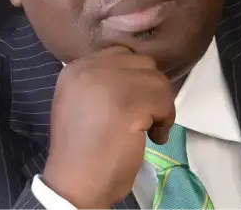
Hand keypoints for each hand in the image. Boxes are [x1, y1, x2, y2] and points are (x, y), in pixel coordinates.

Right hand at [42, 46, 174, 209]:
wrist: (74, 185)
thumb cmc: (82, 150)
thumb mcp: (83, 102)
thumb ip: (103, 81)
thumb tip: (141, 73)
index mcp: (75, 67)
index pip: (121, 55)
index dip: (136, 78)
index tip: (136, 103)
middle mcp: (89, 68)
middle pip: (141, 63)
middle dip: (150, 90)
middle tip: (146, 118)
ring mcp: (108, 82)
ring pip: (156, 79)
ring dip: (161, 106)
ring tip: (151, 130)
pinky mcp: (128, 102)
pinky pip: (164, 99)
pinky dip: (166, 119)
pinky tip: (154, 138)